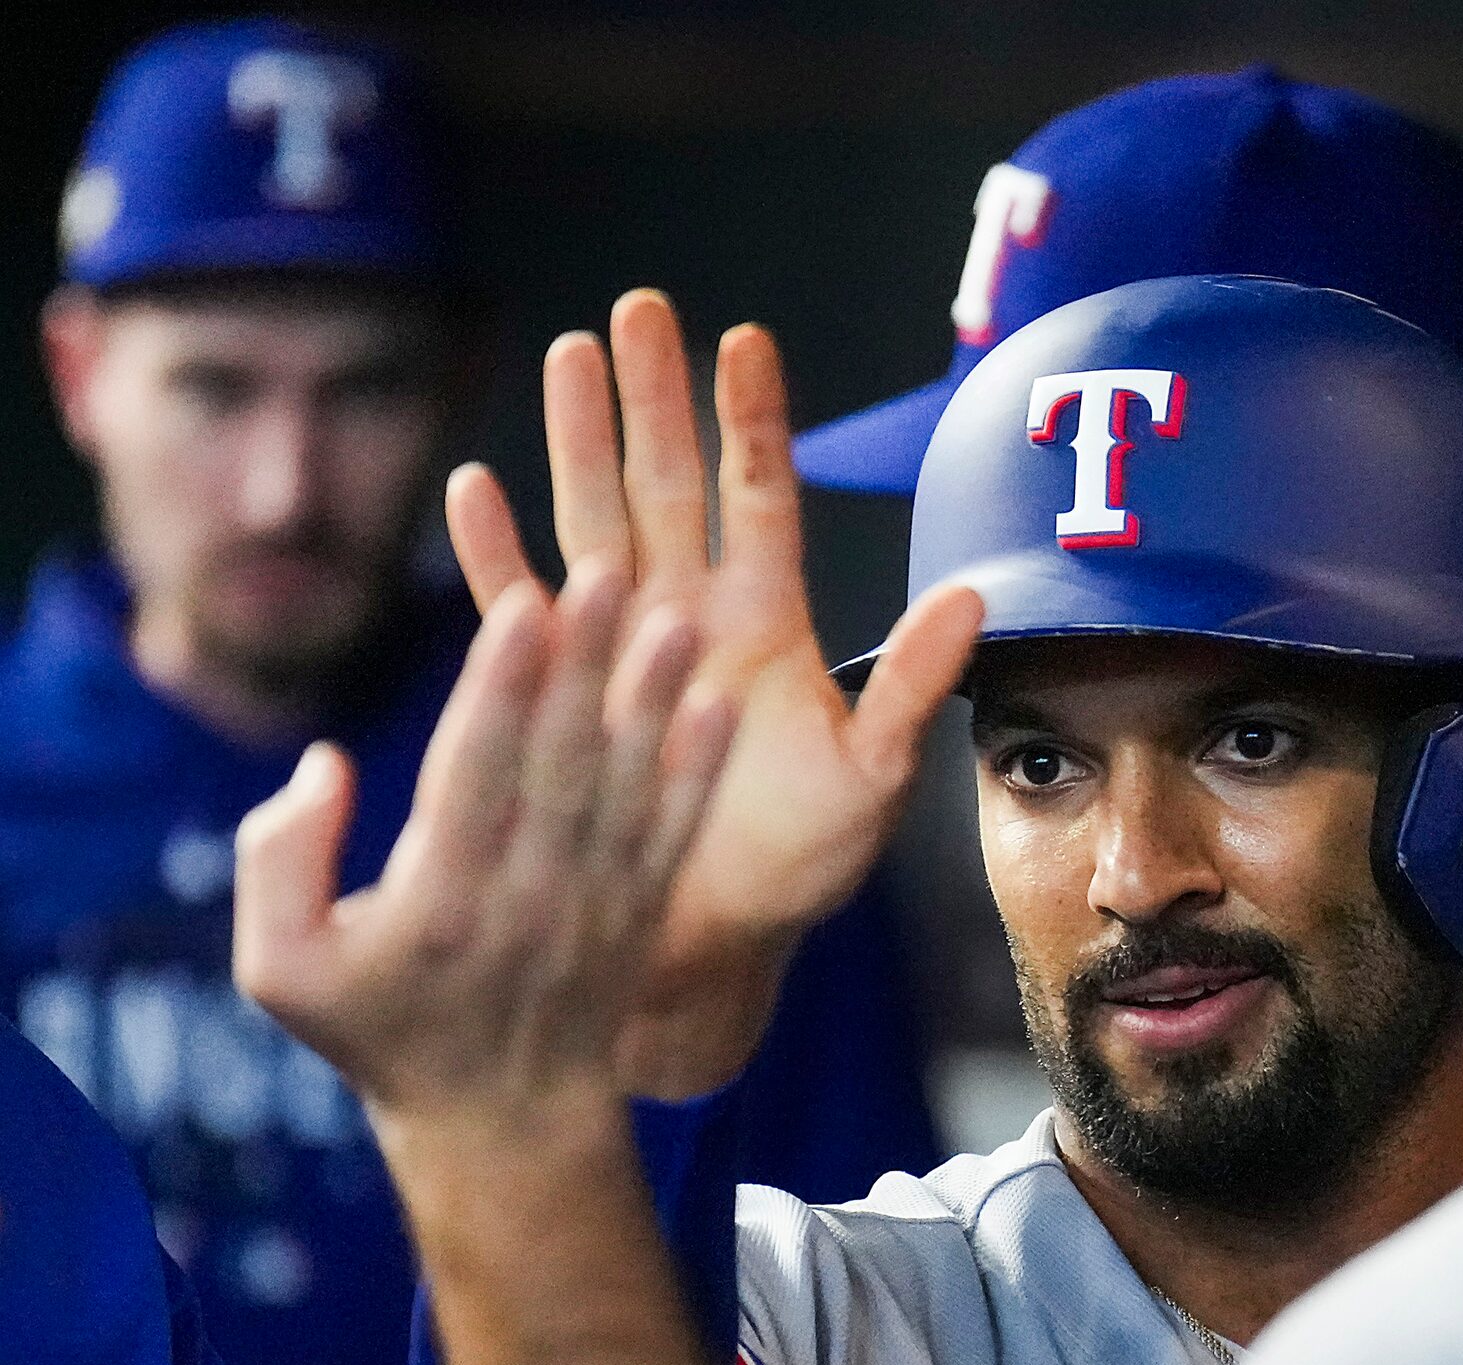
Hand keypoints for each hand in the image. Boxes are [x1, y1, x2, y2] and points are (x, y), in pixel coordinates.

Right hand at [233, 565, 733, 1123]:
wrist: (503, 1120)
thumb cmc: (378, 1031)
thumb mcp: (280, 970)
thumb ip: (280, 862)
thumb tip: (324, 764)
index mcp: (434, 904)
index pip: (474, 775)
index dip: (502, 690)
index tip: (523, 608)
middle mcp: (525, 900)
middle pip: (560, 763)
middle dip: (587, 666)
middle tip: (608, 572)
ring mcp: (592, 908)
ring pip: (627, 787)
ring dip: (654, 700)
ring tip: (678, 616)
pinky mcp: (640, 915)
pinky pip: (674, 833)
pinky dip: (699, 771)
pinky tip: (719, 705)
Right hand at [445, 293, 982, 1090]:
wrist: (711, 944)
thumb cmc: (797, 867)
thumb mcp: (872, 776)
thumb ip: (914, 685)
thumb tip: (973, 596)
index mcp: (764, 623)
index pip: (758, 496)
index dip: (749, 420)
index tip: (741, 337)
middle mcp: (690, 617)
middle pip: (667, 482)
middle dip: (652, 397)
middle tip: (637, 307)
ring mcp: (618, 650)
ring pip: (593, 519)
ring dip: (575, 442)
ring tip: (563, 353)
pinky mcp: (558, 695)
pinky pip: (519, 609)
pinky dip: (495, 553)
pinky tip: (472, 488)